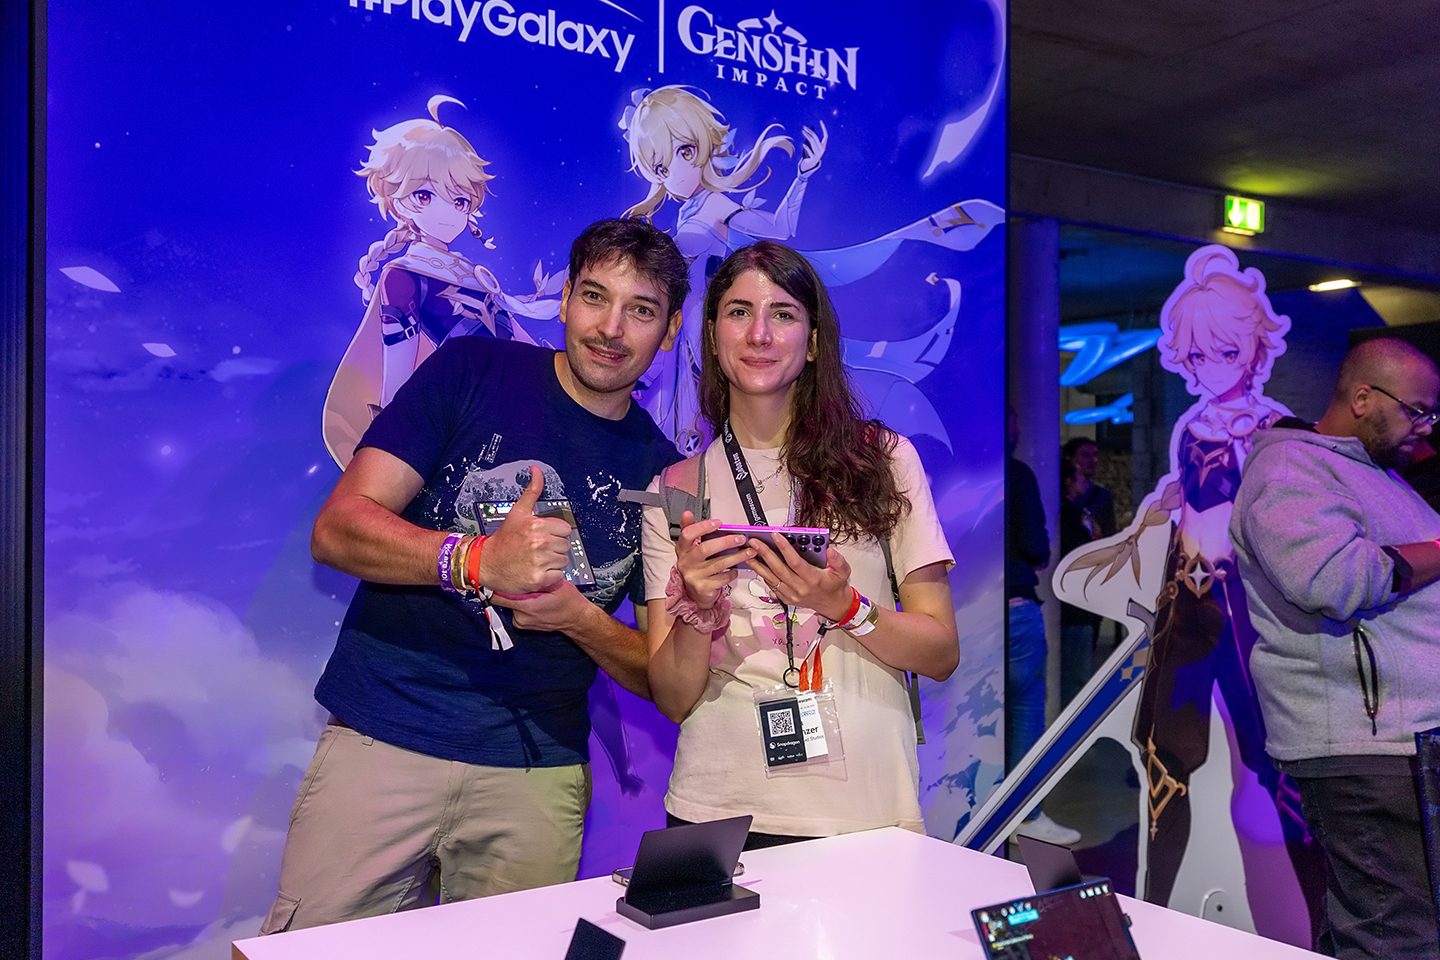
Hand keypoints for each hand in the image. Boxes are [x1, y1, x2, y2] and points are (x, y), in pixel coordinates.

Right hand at [474, 466, 573, 592]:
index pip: (565, 529)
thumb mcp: (517, 512)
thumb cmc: (503, 539)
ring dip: (552, 562)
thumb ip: (532, 491)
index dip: (555, 533)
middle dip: (554, 547)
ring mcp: (539, 562)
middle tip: (537, 549)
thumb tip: (537, 470)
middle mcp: (539, 543)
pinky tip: (536, 570)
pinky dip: (549, 576)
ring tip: (536, 559)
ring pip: (563, 560)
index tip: (543, 536)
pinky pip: (557, 575)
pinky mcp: (539, 578)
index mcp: (536, 525)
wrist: (486, 563)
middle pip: (565, 545)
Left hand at [491, 578, 588, 632]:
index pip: (499, 597)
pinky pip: (515, 609)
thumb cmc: (569, 603)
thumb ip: (536, 579)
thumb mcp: (556, 585)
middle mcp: (521, 617)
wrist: (576, 619)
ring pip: (510, 603)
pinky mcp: (522, 624)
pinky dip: (521, 603)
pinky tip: (533, 599)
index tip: (500, 577)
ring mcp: (521, 622)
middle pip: (504, 599)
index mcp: (528, 607)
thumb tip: (521, 569)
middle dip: (512, 589)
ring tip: (532, 592)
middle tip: (521, 580)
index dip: (499, 585)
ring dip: (518, 596)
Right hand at [675, 510, 754, 608]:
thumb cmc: (696, 565)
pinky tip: (737, 569)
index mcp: (682, 549)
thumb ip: (691, 530)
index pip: (687, 534)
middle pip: (705, 549)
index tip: (718, 523)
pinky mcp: (703, 587)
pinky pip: (722, 578)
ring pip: (718, 564)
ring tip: (748, 552)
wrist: (695, 592)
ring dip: (736, 557)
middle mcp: (686, 562)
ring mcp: (694, 576)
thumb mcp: (690, 548)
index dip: (702, 527)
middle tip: (741, 539)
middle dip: (725, 542)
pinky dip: (732, 573)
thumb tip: (687, 514)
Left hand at [747, 536, 852, 621]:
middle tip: (755, 542)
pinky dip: (763, 575)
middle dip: (765, 553)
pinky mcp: (786, 599)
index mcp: (812, 579)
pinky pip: (771, 586)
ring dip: (758, 565)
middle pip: (778, 569)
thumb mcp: (843, 572)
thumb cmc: (835, 587)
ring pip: (771, 578)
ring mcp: (791, 595)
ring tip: (748, 553)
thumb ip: (839, 561)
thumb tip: (831, 551)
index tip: (775, 535)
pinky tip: (756, 565)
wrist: (832, 605)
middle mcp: (800, 588)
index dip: (784, 548)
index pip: (795, 562)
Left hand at [798, 122, 827, 174]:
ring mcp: (818, 154)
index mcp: (823, 146)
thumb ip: (812, 139)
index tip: (821, 121)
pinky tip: (803, 145)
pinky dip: (806, 148)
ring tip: (802, 132)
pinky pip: (810, 151)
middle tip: (804, 127)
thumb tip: (811, 128)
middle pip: (816, 138)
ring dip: (807, 136)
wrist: (808, 167)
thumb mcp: (811, 146)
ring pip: (812, 143)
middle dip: (810, 132)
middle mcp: (822, 150)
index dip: (824, 128)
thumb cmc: (809, 155)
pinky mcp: (813, 158)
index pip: (826, 136)